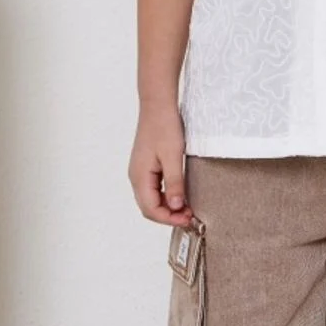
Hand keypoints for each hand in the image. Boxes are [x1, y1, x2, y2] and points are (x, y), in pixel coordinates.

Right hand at [129, 104, 192, 226]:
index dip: (169, 219)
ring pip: (152, 201)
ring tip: (187, 208)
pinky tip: (180, 197)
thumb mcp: (173, 157)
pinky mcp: (146, 169)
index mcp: (139, 177)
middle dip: (169, 216)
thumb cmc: (164, 126)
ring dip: (168, 208)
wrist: (158, 106)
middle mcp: (136, 177)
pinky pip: (154, 191)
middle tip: (190, 216)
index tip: (188, 219)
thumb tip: (176, 207)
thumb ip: (174, 184)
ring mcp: (140, 173)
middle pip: (149, 209)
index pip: (151, 210)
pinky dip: (166, 198)